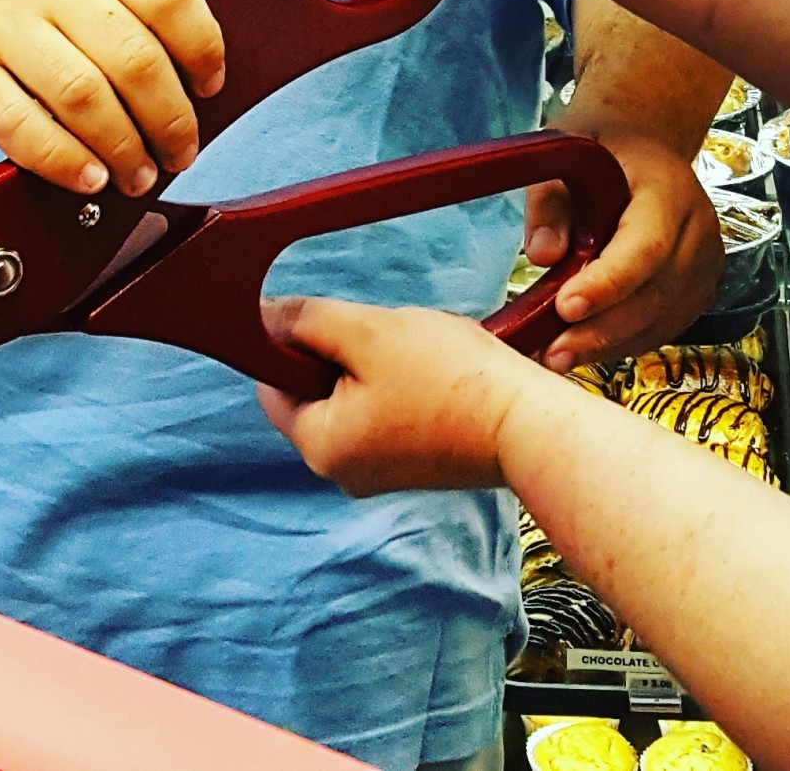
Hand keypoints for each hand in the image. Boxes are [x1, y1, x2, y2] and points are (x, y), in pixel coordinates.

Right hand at [0, 0, 224, 197]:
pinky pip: (21, 126)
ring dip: (122, 148)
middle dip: (169, 119)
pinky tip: (87, 178)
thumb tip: (193, 85)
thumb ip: (133, 11)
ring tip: (136, 174)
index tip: (210, 87)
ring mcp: (1, 26)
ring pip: (83, 95)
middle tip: (180, 151)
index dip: (203, 50)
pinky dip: (63, 160)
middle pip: (134, 58)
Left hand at [258, 296, 544, 493]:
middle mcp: (344, 471)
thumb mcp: (369, 331)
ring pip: (357, 395)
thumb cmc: (450, 378)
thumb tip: (262, 318)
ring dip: (380, 363)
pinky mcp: (416, 464)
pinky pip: (391, 411)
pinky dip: (407, 383)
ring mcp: (382, 472)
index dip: (292, 342)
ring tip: (421, 352)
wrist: (527, 423)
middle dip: (347, 351)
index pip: (273, 385)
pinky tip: (439, 371)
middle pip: (318, 389)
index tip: (334, 320)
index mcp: (321, 447)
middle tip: (387, 334)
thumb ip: (309, 321)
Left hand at [525, 124, 721, 368]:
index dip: (607, 283)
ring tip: (558, 357)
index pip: (646, 246)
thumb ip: (550, 201)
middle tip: (552, 352)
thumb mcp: (567, 149)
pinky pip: (662, 326)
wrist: (646, 140)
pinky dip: (623, 342)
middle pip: (655, 293)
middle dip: (601, 329)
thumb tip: (542, 255)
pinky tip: (585, 347)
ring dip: (608, 345)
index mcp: (669, 187)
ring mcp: (705, 262)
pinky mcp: (698, 288)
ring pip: (660, 319)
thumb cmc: (605, 143)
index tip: (565, 307)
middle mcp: (698, 227)